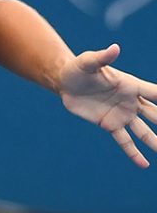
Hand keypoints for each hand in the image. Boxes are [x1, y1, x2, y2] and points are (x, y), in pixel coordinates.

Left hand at [59, 44, 156, 167]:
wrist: (64, 82)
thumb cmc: (78, 68)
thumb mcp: (88, 62)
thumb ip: (102, 58)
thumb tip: (114, 48)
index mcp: (130, 85)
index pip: (155, 93)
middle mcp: (130, 101)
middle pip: (155, 114)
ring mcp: (122, 114)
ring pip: (144, 131)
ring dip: (155, 142)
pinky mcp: (109, 124)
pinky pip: (124, 141)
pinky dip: (134, 152)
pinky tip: (144, 164)